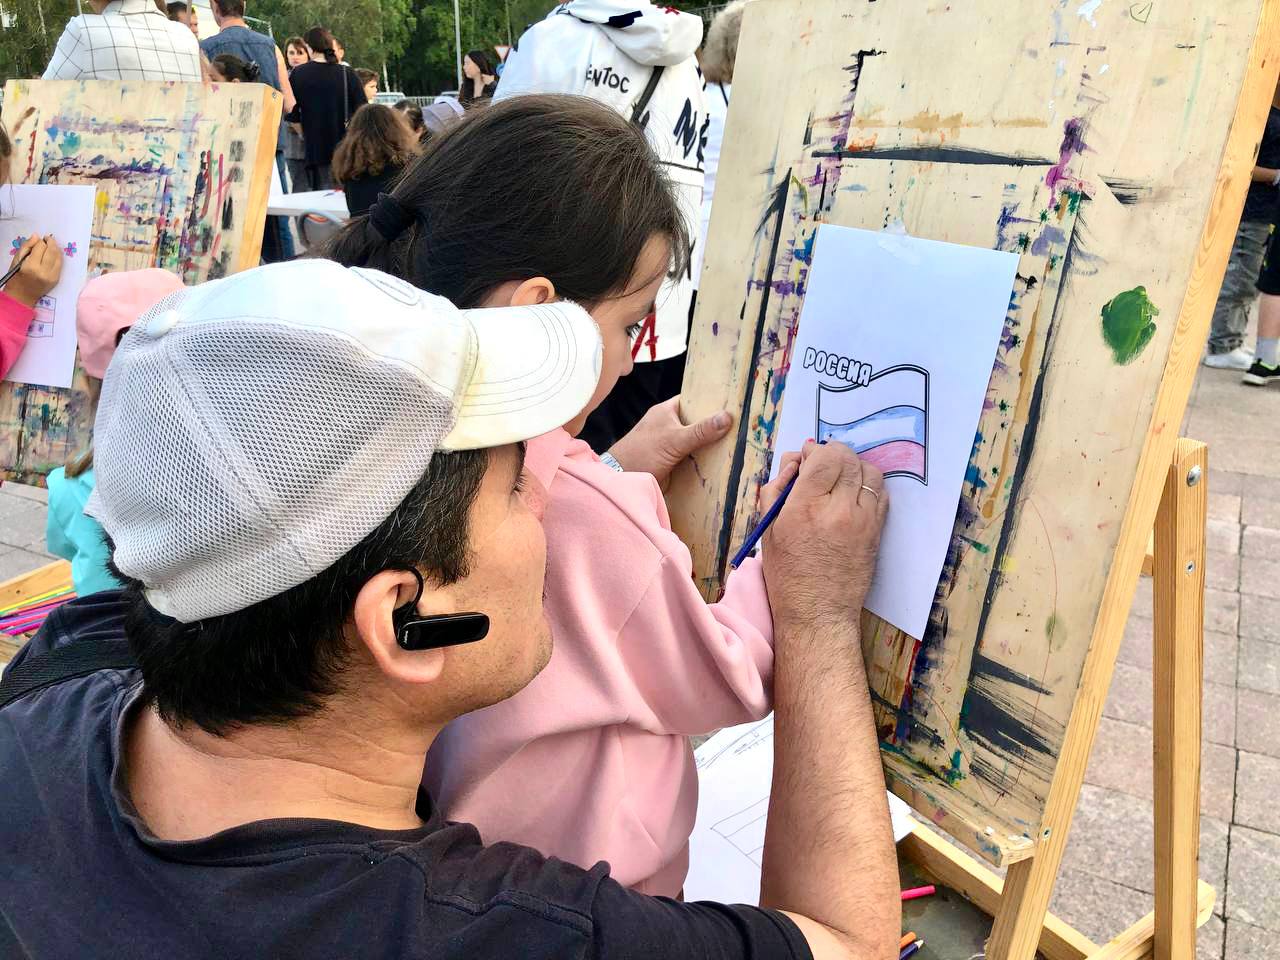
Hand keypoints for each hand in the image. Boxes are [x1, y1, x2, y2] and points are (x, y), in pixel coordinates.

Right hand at [5, 235, 63, 308]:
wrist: (22, 294)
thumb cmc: (16, 276)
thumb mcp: (16, 259)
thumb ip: (26, 246)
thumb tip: (36, 236)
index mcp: (31, 266)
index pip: (40, 247)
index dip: (40, 241)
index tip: (39, 240)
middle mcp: (44, 271)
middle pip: (52, 251)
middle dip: (51, 242)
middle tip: (47, 239)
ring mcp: (52, 276)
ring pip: (58, 257)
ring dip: (56, 248)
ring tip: (51, 245)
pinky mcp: (56, 279)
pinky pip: (60, 265)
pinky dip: (58, 257)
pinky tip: (54, 254)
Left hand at [606, 396, 733, 489]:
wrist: (621, 480)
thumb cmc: (642, 453)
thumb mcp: (674, 439)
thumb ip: (700, 430)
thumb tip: (727, 416)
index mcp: (666, 411)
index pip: (693, 400)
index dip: (710, 400)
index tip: (732, 402)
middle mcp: (668, 425)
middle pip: (696, 422)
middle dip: (714, 425)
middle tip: (742, 425)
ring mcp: (670, 444)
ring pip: (695, 440)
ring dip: (710, 445)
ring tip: (738, 443)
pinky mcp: (671, 461)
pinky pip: (691, 457)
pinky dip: (703, 459)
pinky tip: (721, 462)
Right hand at [762, 441, 887, 628]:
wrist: (818, 613)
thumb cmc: (787, 574)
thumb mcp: (769, 529)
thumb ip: (778, 489)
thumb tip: (795, 461)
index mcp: (805, 508)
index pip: (823, 457)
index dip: (815, 451)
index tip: (806, 458)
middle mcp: (838, 509)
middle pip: (847, 459)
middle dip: (833, 454)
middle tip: (821, 465)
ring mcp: (863, 520)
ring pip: (869, 471)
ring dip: (853, 467)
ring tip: (839, 478)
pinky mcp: (877, 531)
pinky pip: (881, 493)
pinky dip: (868, 485)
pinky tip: (853, 494)